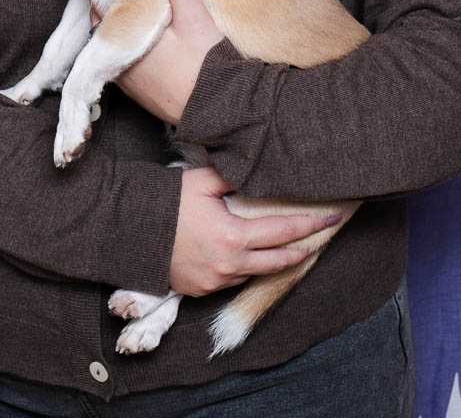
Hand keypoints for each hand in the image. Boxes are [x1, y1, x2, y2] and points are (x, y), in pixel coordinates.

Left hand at [114, 0, 221, 124]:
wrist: (224, 111)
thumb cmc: (209, 62)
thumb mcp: (194, 14)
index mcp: (122, 40)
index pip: (96, 2)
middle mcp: (118, 64)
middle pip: (104, 25)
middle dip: (115, 7)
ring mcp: (129, 83)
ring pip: (116, 47)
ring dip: (125, 31)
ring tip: (144, 12)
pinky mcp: (143, 96)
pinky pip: (129, 67)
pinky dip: (137, 52)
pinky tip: (157, 44)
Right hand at [170, 166, 340, 295]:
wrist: (131, 232)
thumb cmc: (168, 202)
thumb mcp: (202, 181)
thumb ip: (232, 177)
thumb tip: (254, 169)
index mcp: (234, 236)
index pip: (282, 232)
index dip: (308, 226)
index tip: (328, 219)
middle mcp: (230, 264)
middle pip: (278, 261)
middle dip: (302, 249)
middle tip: (320, 239)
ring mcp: (216, 281)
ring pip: (254, 272)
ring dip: (271, 260)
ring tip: (286, 247)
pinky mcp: (201, 290)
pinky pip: (231, 280)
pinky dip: (243, 267)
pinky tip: (246, 256)